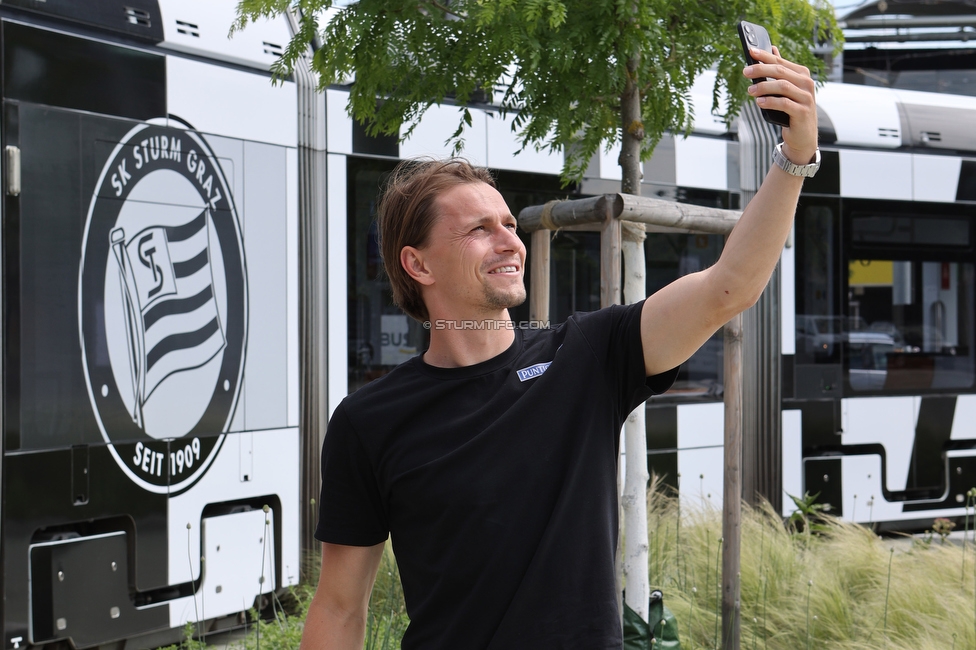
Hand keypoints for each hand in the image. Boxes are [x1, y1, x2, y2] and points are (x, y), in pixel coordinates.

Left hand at [743, 46, 817, 165]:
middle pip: (780, 72)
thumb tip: (772, 49)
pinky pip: (784, 103)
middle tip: (745, 71)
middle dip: (761, 70)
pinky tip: (759, 102)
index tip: (750, 51)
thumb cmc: (792, 109)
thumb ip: (781, 70)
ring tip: (750, 90)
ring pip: (783, 86)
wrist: (803, 135)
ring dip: (763, 87)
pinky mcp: (802, 112)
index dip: (765, 56)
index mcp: (802, 74)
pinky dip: (770, 101)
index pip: (780, 62)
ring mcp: (806, 97)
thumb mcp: (786, 88)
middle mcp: (806, 83)